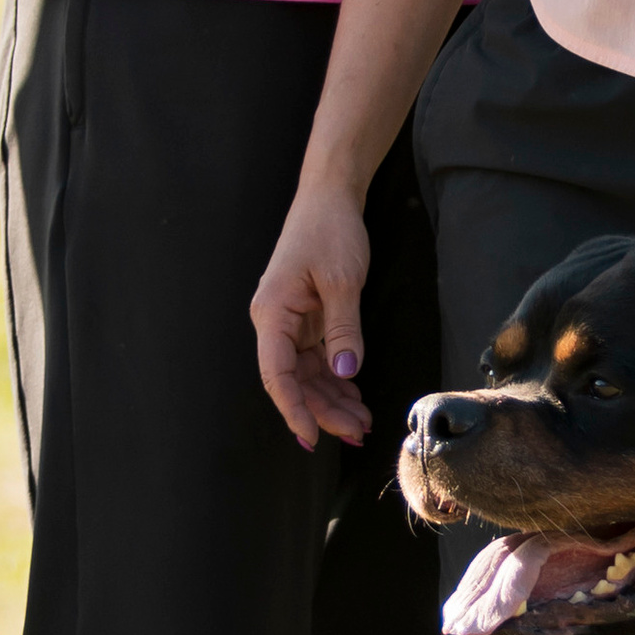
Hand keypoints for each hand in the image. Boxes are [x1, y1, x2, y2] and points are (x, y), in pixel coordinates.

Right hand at [252, 181, 373, 450]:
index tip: (312, 437)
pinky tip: (354, 396)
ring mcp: (291, 322)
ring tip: (361, 422)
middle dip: (323, 410)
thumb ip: (343, 328)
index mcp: (272, 313)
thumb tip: (344, 371)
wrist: (330, 196)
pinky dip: (336, 379)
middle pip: (294, 380)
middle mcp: (275, 322)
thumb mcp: (342, 279)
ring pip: (307, 374)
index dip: (293, 409)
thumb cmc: (329, 229)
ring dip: (332, 400)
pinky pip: (318, 359)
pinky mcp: (307, 319)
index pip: (277, 374)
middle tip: (357, 432)